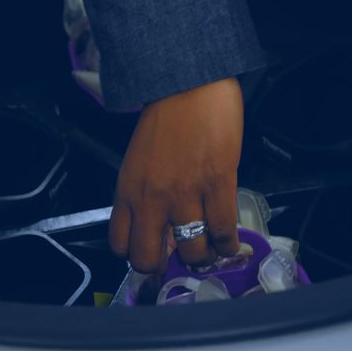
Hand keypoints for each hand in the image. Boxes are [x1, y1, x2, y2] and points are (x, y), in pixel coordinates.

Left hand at [109, 77, 243, 273]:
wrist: (190, 83)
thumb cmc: (165, 117)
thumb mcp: (139, 160)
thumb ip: (142, 193)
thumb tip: (159, 225)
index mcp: (127, 190)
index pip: (120, 245)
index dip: (137, 256)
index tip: (153, 254)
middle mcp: (151, 198)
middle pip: (149, 259)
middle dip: (165, 268)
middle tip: (180, 259)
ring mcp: (184, 193)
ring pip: (192, 251)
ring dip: (203, 257)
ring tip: (211, 251)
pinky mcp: (217, 183)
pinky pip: (223, 231)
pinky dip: (228, 245)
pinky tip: (231, 244)